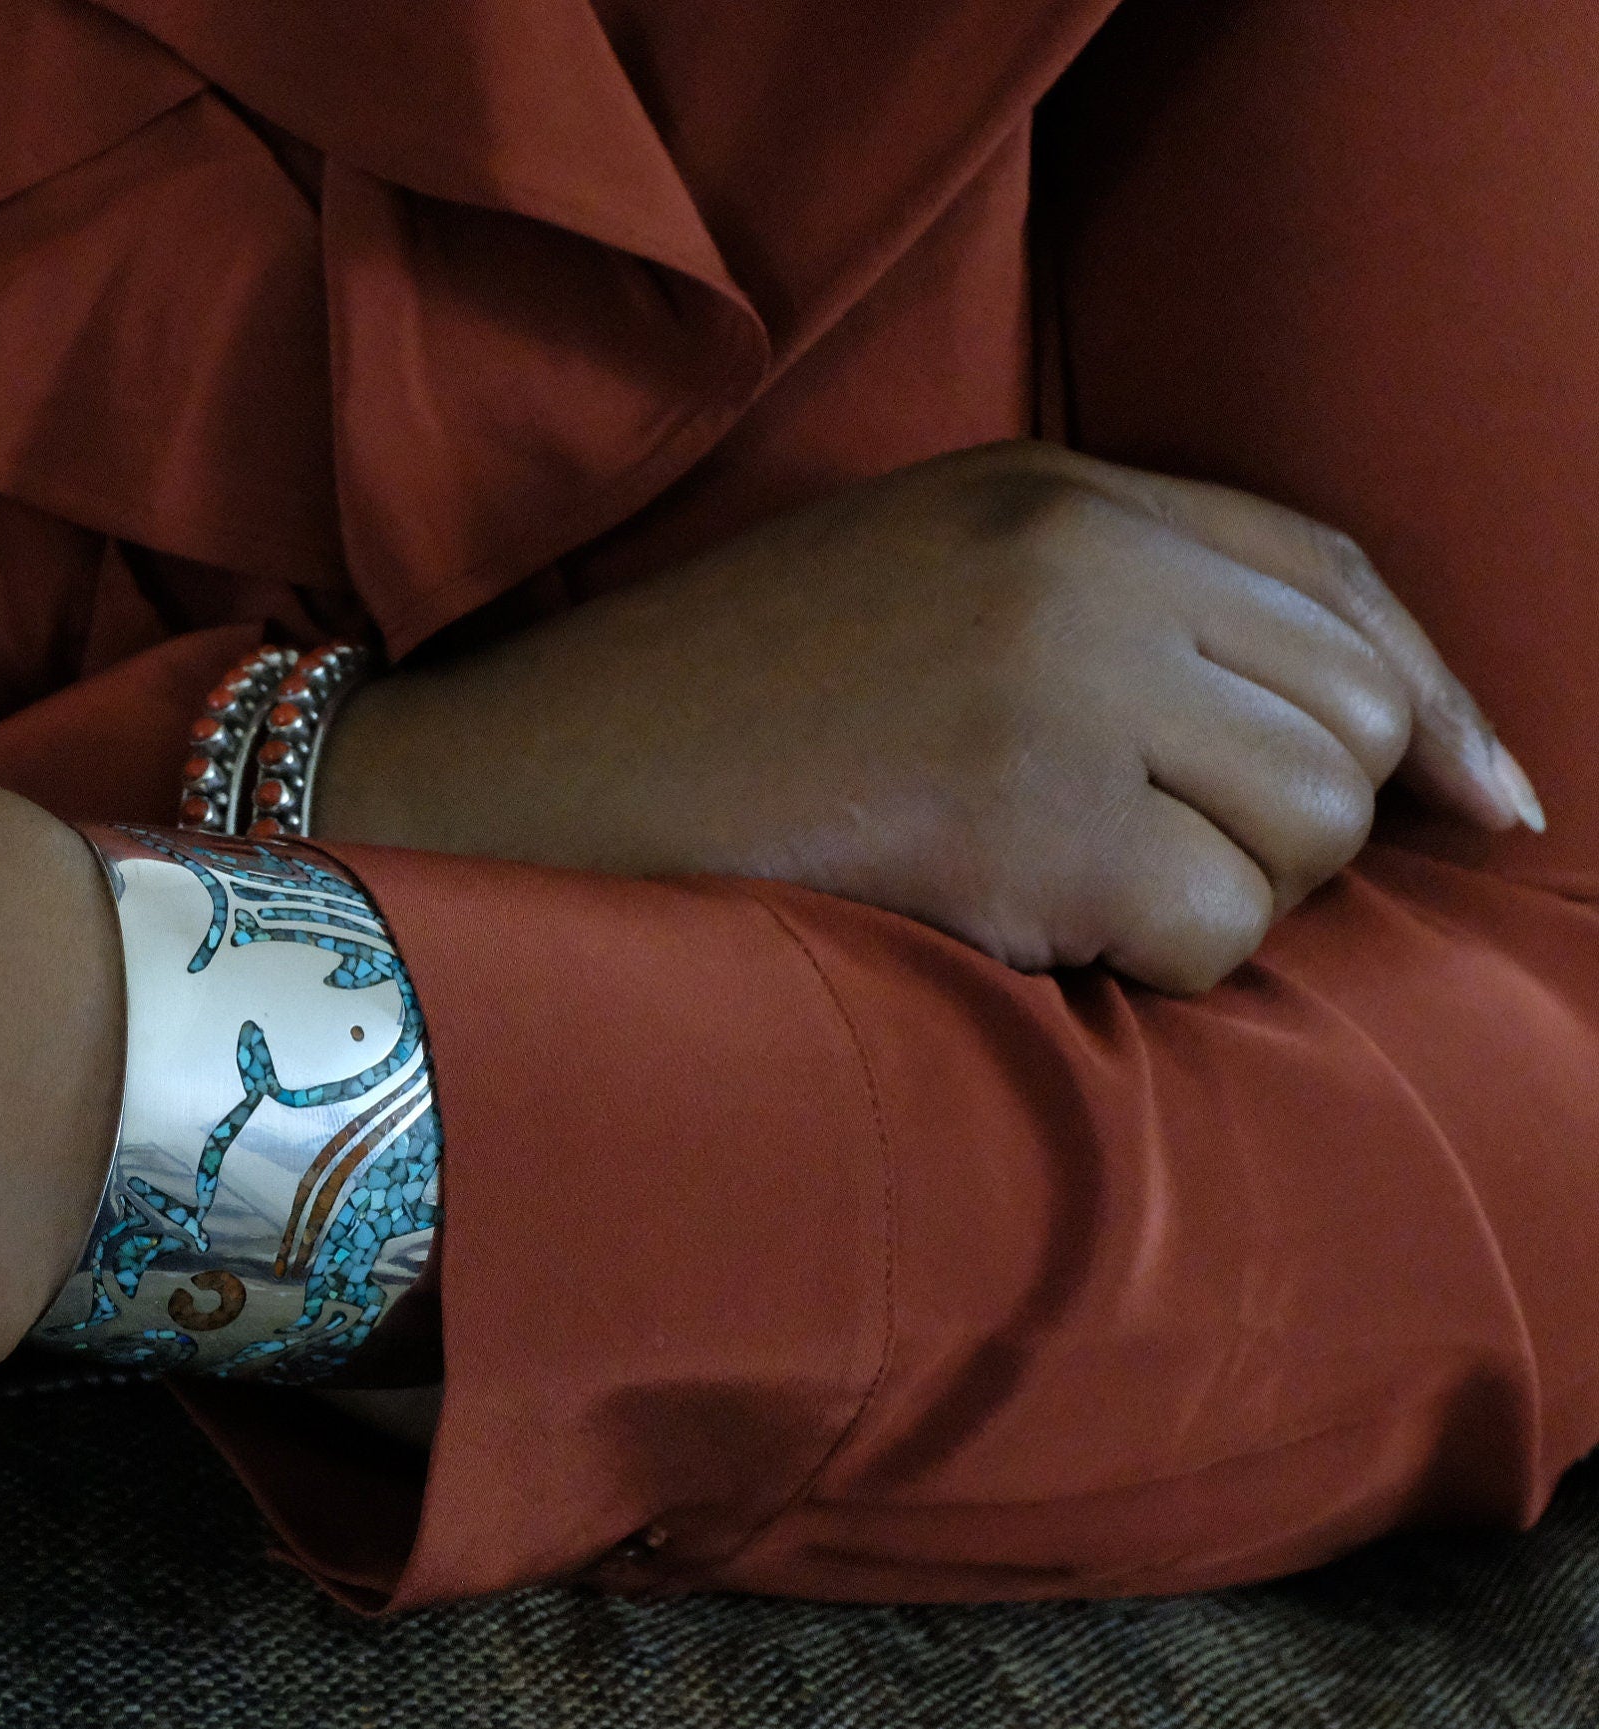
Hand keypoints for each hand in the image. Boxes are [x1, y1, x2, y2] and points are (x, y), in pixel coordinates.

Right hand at [320, 441, 1539, 992]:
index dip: (1427, 697)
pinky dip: (1135, 972)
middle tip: (1142, 876)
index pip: (1333, 574)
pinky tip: (1003, 939)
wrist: (518, 793)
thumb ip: (1099, 610)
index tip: (1477, 798)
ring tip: (1048, 898)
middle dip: (1287, 825)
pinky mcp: (1022, 817)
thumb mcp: (907, 591)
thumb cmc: (696, 724)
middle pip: (1349, 715)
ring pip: (1303, 828)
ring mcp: (1055, 680)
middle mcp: (1077, 559)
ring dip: (1210, 901)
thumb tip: (1339, 741)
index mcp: (1049, 488)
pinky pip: (1206, 934)